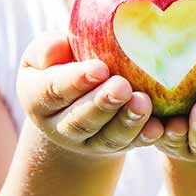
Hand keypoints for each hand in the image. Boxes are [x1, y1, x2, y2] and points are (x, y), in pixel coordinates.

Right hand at [17, 32, 163, 156]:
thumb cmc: (61, 64)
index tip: (99, 68)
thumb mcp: (45, 54)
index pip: (52, 91)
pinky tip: (158, 126)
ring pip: (108, 137)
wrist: (75, 99)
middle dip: (103, 103)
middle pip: (81, 120)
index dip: (74, 81)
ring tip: (143, 103)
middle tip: (122, 86)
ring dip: (127, 121)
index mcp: (37, 98)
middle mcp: (60, 126)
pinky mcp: (116, 146)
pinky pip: (131, 145)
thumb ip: (47, 49)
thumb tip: (57, 48)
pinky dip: (145, 137)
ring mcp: (89, 141)